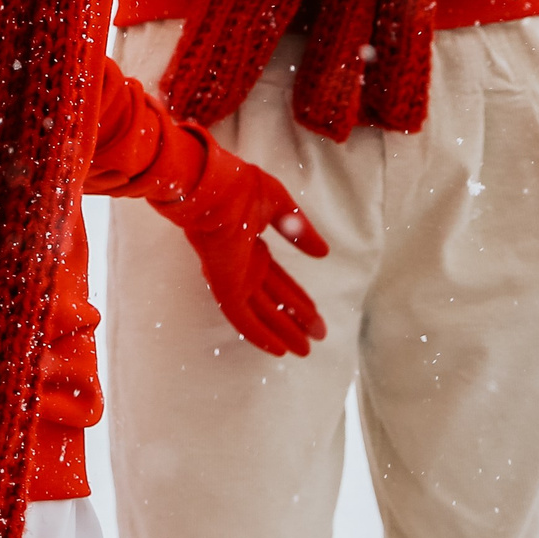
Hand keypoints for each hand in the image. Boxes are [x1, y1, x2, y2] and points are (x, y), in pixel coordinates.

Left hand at [154, 137, 330, 356]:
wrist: (214, 187)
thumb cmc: (240, 187)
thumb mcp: (280, 206)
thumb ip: (299, 231)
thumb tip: (323, 253)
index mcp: (250, 245)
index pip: (278, 279)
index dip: (297, 297)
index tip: (315, 312)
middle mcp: (242, 265)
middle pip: (273, 299)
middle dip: (295, 319)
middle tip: (318, 338)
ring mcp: (232, 276)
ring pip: (261, 312)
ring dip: (283, 331)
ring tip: (305, 350)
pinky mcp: (224, 285)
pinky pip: (241, 317)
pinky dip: (259, 334)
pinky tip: (278, 349)